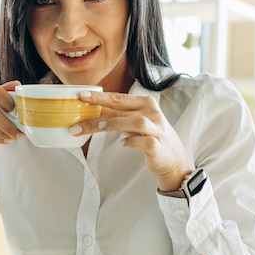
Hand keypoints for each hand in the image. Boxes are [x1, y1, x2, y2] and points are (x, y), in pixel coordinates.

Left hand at [70, 91, 193, 190]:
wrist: (173, 159)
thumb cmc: (150, 136)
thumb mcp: (134, 122)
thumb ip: (117, 115)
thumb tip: (91, 111)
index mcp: (145, 103)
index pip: (118, 97)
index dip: (100, 96)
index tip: (81, 96)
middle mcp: (152, 113)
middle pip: (122, 108)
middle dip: (99, 108)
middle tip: (80, 111)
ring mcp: (157, 130)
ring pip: (135, 122)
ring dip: (115, 123)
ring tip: (98, 127)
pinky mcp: (159, 146)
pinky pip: (145, 142)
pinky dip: (132, 142)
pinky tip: (123, 144)